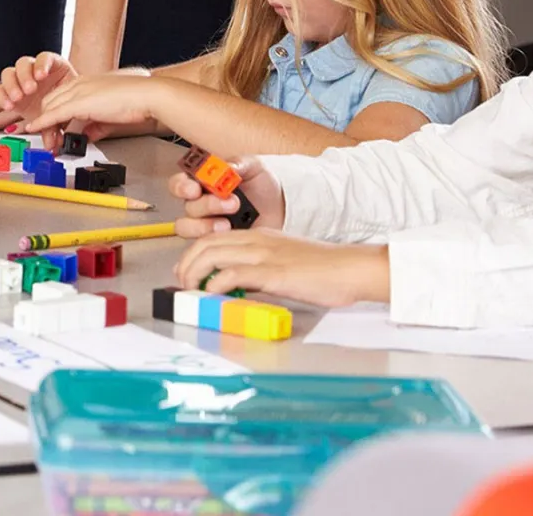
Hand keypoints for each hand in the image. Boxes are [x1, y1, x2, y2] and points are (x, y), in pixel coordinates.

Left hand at [0, 51, 76, 131]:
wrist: (77, 89)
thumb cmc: (58, 104)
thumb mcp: (49, 121)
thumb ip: (46, 131)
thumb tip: (49, 148)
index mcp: (16, 100)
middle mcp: (20, 84)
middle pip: (1, 86)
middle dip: (3, 95)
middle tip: (11, 103)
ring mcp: (32, 71)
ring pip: (16, 70)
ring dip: (20, 80)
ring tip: (28, 90)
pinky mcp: (48, 60)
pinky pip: (41, 59)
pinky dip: (40, 66)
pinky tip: (40, 75)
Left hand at [23, 71, 169, 139]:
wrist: (149, 95)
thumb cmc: (137, 101)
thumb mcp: (111, 115)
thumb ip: (97, 125)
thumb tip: (89, 135)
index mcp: (86, 83)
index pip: (60, 97)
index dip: (53, 115)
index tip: (52, 130)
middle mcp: (79, 84)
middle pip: (50, 102)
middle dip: (46, 122)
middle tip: (50, 141)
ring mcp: (78, 92)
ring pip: (49, 107)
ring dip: (45, 127)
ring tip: (49, 143)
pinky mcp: (80, 102)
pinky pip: (54, 114)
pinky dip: (42, 122)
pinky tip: (35, 129)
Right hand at [168, 160, 285, 235]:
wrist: (281, 208)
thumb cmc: (262, 185)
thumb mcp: (253, 167)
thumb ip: (238, 164)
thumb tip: (226, 166)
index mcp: (202, 182)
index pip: (179, 183)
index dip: (182, 186)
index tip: (195, 188)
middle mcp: (199, 204)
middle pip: (187, 206)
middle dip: (207, 205)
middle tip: (231, 202)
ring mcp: (205, 224)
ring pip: (187, 227)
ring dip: (205, 225)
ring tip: (228, 223)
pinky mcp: (215, 242)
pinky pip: (202, 245)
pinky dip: (215, 240)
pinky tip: (231, 234)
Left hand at [173, 229, 388, 309]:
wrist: (351, 268)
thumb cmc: (324, 270)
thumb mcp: (285, 261)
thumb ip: (260, 268)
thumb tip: (237, 286)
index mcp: (260, 236)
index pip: (215, 238)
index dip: (194, 254)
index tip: (188, 272)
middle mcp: (257, 240)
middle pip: (205, 243)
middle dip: (186, 263)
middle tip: (181, 283)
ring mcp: (263, 254)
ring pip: (212, 254)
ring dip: (193, 273)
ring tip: (189, 290)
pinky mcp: (272, 273)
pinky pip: (232, 274)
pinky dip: (215, 284)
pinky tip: (211, 295)